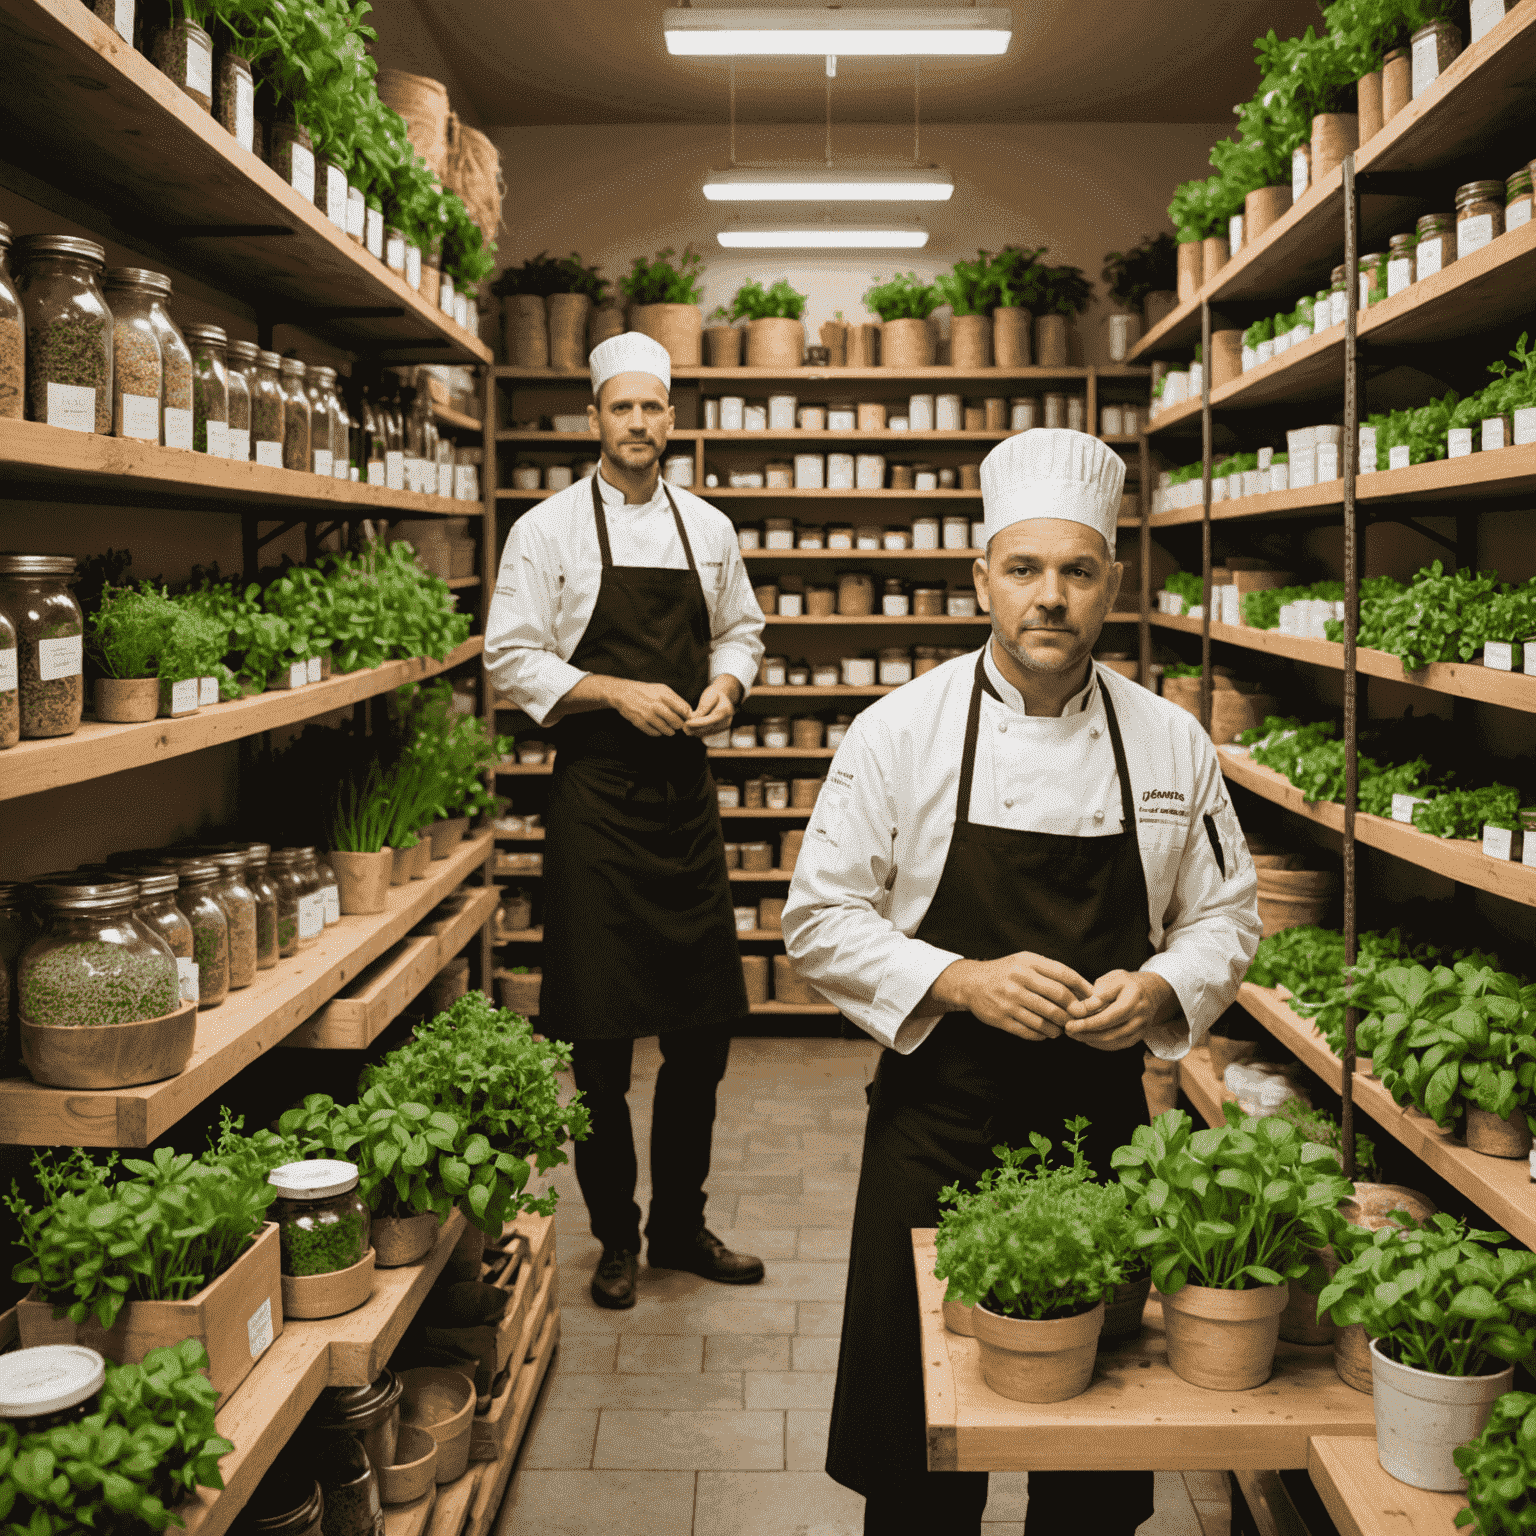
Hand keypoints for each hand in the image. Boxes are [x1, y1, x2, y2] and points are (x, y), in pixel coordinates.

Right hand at [606, 679, 691, 736]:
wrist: (623, 693)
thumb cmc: (646, 691)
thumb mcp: (662, 690)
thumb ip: (676, 700)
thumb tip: (689, 713)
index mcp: (664, 695)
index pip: (684, 710)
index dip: (687, 716)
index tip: (686, 718)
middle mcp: (657, 705)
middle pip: (677, 722)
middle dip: (679, 725)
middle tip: (677, 724)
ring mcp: (648, 715)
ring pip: (667, 730)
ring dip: (669, 731)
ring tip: (668, 728)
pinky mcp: (640, 723)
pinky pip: (655, 733)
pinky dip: (658, 732)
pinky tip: (657, 728)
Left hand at [683, 676, 741, 736]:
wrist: (722, 698)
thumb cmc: (714, 694)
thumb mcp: (709, 695)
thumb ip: (702, 708)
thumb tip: (692, 719)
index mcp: (725, 710)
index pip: (710, 720)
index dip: (697, 723)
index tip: (687, 723)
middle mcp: (726, 721)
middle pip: (708, 728)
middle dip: (695, 728)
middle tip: (683, 727)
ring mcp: (723, 727)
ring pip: (707, 732)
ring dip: (695, 731)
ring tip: (685, 728)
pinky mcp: (719, 731)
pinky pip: (707, 733)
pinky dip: (698, 732)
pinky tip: (691, 729)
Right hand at [930, 952, 1095, 1041]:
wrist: (971, 983)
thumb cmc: (1006, 972)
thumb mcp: (1025, 961)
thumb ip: (1051, 971)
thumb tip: (1083, 989)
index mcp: (1027, 963)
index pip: (1063, 974)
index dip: (1082, 988)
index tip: (1092, 999)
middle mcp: (1018, 980)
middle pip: (1058, 997)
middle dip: (1074, 1010)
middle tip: (1079, 1017)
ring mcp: (1009, 1001)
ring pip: (1046, 1019)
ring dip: (1060, 1026)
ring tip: (1064, 1027)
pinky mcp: (1002, 1019)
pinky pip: (1030, 1032)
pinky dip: (1043, 1035)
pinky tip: (1047, 1032)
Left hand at [1065, 969, 1177, 1051]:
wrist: (1152, 989)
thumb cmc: (1127, 982)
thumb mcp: (1113, 978)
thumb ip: (1099, 993)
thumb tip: (1082, 1008)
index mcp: (1133, 997)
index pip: (1108, 1014)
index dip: (1087, 1020)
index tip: (1070, 1019)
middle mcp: (1140, 1015)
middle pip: (1110, 1030)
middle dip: (1086, 1032)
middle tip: (1068, 1029)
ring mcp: (1141, 1027)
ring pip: (1114, 1040)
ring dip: (1091, 1040)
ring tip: (1074, 1035)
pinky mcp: (1140, 1036)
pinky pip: (1119, 1045)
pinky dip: (1102, 1045)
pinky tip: (1088, 1039)